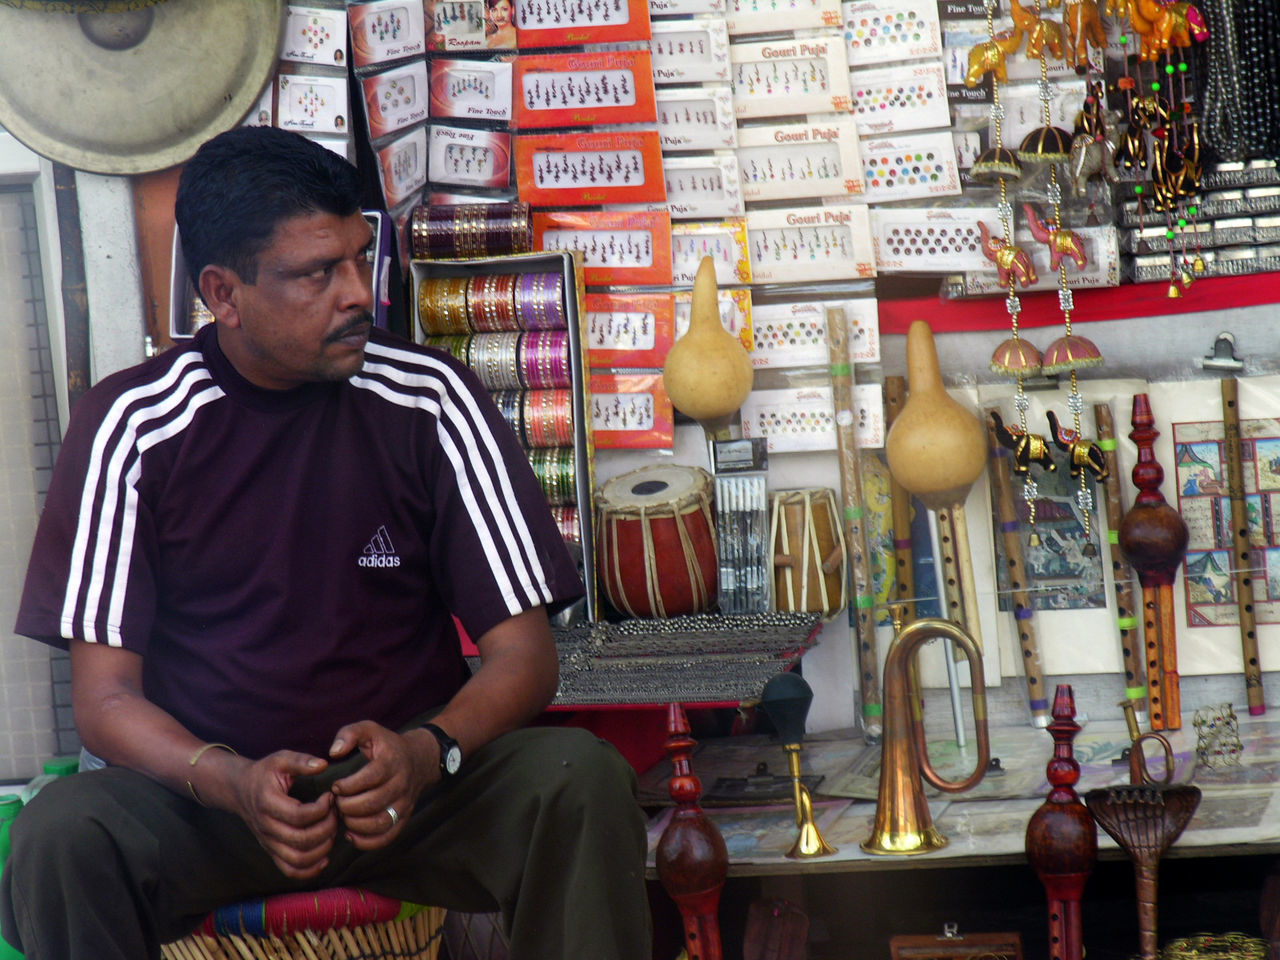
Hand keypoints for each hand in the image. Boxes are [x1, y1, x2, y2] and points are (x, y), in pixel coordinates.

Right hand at [231, 752, 339, 879]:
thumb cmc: (265, 773)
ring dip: (323, 849)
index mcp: (267, 803)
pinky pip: (290, 870)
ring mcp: (268, 842)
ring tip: (333, 831)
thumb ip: (302, 761)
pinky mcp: (272, 851)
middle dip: (327, 828)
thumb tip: (324, 765)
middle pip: (301, 840)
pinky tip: (325, 856)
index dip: (321, 808)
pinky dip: (310, 869)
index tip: (330, 796)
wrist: (240, 790)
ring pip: (298, 859)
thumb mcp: (281, 759)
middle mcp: (266, 827)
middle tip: (336, 813)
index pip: (299, 816)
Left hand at [328, 720, 434, 849]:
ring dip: (354, 824)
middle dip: (347, 806)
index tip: (336, 786)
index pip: (370, 778)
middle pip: (372, 803)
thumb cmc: (387, 746)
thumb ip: (349, 734)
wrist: (419, 759)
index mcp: (392, 762)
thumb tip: (333, 753)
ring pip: (379, 823)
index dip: (348, 785)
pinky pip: (386, 837)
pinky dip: (366, 842)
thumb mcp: (369, 730)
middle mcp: (401, 784)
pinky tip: (351, 833)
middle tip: (337, 802)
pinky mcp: (403, 818)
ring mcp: (404, 804)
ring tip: (343, 815)